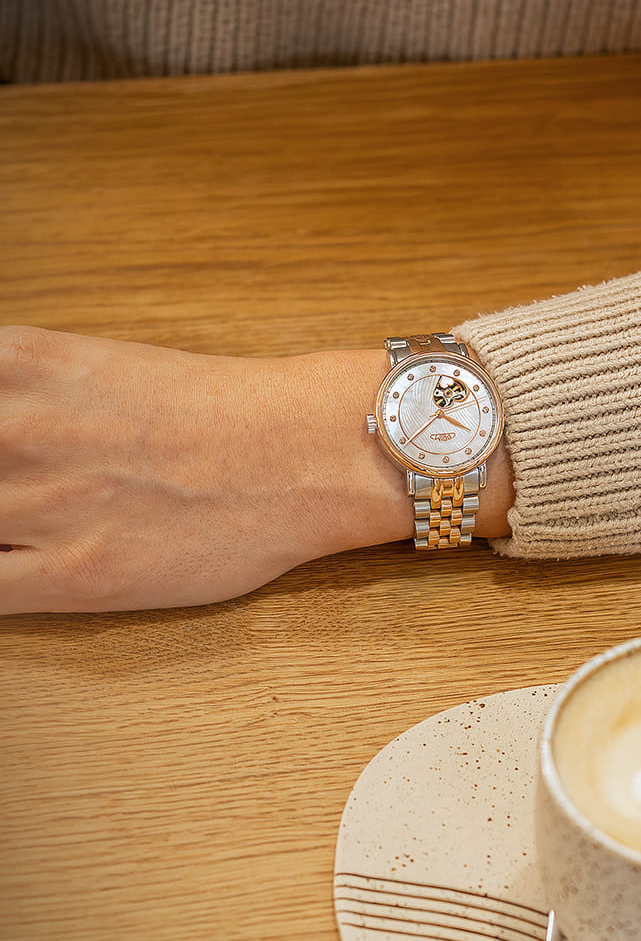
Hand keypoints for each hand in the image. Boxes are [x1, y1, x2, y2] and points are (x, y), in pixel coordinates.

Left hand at [0, 327, 511, 613]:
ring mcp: (44, 506)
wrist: (311, 449)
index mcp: (26, 366)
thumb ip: (31, 392)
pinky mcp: (79, 573)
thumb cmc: (232, 409)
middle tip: (8, 490)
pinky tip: (14, 574)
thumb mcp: (114, 372)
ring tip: (21, 520)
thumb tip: (3, 422)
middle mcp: (20, 431)